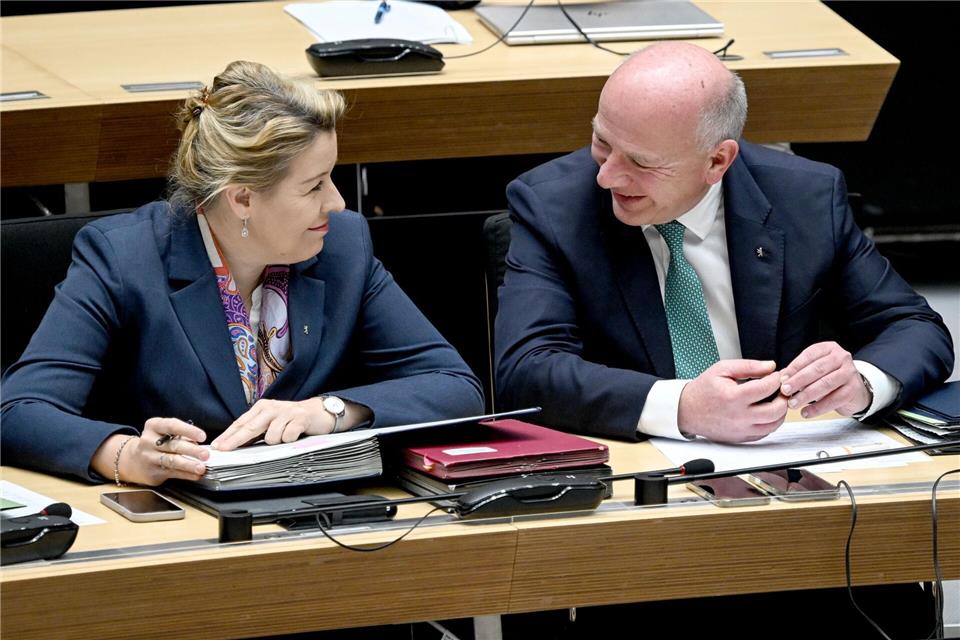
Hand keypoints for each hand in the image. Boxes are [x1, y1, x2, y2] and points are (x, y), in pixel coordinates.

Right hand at [99, 418, 207, 485]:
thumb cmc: (156, 443)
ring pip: (172, 461)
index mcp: (154, 426)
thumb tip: (200, 444)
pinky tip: (196, 475)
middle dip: (192, 450)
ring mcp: (149, 458)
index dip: (188, 431)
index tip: (202, 436)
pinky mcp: (152, 472)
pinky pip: (172, 473)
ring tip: (201, 467)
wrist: (132, 460)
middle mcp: (149, 441)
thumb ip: (180, 436)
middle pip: (173, 445)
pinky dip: (186, 474)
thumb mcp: (164, 433)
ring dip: (189, 465)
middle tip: (206, 454)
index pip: (172, 426)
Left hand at [210, 398, 331, 450]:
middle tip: (225, 449)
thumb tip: (235, 445)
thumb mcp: (271, 422)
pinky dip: (289, 440)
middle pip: (250, 427)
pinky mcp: (300, 418)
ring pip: (271, 436)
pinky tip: (294, 435)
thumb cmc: (291, 420)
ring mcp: (286, 412)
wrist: (318, 412)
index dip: (229, 435)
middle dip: (236, 440)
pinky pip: (287, 437)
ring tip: (285, 437)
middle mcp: (272, 407)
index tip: (218, 446)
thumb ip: (256, 431)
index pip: (241, 423)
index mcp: (262, 407)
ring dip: (276, 441)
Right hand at [678, 359, 788, 442]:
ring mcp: (741, 430)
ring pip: (774, 425)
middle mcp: (739, 416)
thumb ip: (749, 366)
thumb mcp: (722, 369)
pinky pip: (765, 433)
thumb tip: (771, 366)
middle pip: (776, 410)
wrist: (686, 410)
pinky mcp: (741, 438)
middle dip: (784, 397)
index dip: (777, 379)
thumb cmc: (703, 389)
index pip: (767, 388)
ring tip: (777, 400)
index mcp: (733, 397)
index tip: (777, 375)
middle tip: (782, 389)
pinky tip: (766, 412)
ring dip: (780, 411)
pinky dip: (770, 423)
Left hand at [779, 341, 870, 418]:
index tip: (781, 379)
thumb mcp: (815, 370)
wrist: (855, 390)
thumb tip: (782, 378)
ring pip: (825, 384)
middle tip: (785, 391)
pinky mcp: (853, 390)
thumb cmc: (829, 377)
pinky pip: (833, 400)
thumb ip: (800, 371)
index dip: (794, 367)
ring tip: (793, 404)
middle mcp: (842, 358)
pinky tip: (806, 412)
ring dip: (806, 395)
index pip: (809, 355)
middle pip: (817, 369)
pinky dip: (817, 408)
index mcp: (829, 348)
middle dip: (798, 381)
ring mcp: (849, 373)